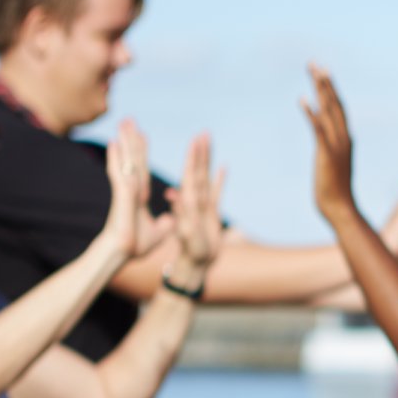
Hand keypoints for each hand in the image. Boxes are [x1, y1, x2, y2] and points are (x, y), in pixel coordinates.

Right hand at [102, 120, 174, 259]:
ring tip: (123, 122)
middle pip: (133, 159)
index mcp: (140, 196)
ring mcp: (126, 190)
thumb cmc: (135, 246)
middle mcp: (132, 189)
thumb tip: (170, 220)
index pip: (143, 168)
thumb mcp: (157, 233)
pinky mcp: (122, 196)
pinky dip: (116, 158)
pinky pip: (118, 173)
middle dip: (131, 139)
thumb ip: (164, 225)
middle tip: (129, 119)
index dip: (142, 152)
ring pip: (126, 161)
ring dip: (124, 141)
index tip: (142, 135)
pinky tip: (113, 143)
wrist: (122, 254)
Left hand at [163, 133, 225, 272]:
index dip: (193, 157)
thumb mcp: (185, 232)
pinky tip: (222, 168)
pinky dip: (219, 180)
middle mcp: (194, 200)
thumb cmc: (191, 251)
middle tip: (203, 133)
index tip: (195, 141)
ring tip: (209, 142)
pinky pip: (216, 193)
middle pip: (198, 171)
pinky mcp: (211, 214)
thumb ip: (182, 212)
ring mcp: (202, 206)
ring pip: (206, 178)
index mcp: (188, 202)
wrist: (195, 264)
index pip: (190, 175)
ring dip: (207, 160)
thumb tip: (174, 193)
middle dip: (200, 152)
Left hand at [302, 64, 360, 224]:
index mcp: (346, 140)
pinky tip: (303, 100)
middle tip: (315, 64)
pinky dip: (312, 113)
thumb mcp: (332, 166)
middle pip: (335, 104)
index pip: (339, 109)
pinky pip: (319, 129)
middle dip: (325, 83)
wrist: (340, 210)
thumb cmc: (335, 193)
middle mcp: (344, 139)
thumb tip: (325, 146)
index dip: (331, 90)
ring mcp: (337, 146)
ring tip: (313, 72)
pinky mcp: (327, 154)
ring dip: (321, 90)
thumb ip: (329, 151)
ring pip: (330, 111)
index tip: (322, 74)